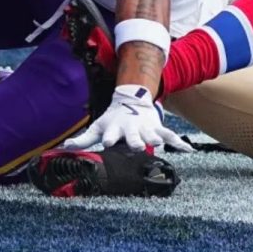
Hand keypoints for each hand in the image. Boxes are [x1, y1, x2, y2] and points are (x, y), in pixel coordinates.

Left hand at [62, 85, 193, 151]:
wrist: (132, 101)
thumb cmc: (112, 119)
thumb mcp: (98, 127)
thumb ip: (83, 139)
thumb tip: (64, 148)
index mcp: (116, 129)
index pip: (112, 135)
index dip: (111, 138)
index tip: (109, 143)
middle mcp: (131, 129)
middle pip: (133, 136)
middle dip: (135, 141)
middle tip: (138, 146)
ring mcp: (146, 128)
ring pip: (153, 135)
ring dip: (157, 139)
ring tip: (162, 144)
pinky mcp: (158, 128)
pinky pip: (170, 136)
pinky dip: (179, 143)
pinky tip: (188, 150)